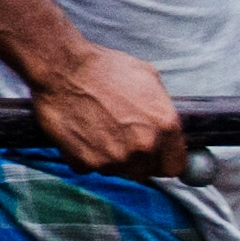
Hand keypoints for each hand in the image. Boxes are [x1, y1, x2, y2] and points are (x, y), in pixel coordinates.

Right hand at [26, 42, 186, 176]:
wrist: (63, 70)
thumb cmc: (104, 69)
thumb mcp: (148, 78)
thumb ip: (161, 110)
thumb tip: (164, 127)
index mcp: (165, 126)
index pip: (176, 166)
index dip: (165, 160)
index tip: (156, 156)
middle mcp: (143, 147)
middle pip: (145, 172)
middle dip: (136, 159)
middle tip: (121, 137)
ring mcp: (114, 159)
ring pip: (118, 171)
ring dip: (111, 157)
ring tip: (99, 130)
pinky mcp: (86, 163)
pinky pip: (91, 168)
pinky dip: (87, 156)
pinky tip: (82, 133)